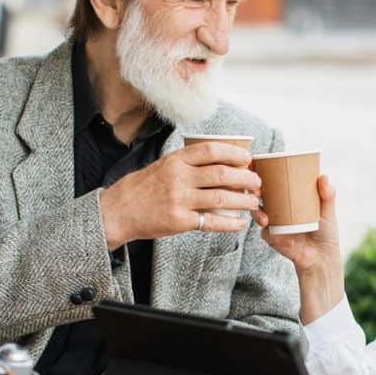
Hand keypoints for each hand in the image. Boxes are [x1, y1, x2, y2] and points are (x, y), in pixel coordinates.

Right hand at [100, 142, 261, 247]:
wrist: (118, 211)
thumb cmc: (143, 187)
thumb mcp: (163, 165)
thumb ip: (188, 163)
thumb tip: (221, 162)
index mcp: (176, 160)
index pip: (211, 151)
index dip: (234, 153)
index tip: (248, 158)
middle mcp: (178, 178)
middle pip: (222, 174)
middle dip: (246, 178)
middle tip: (257, 182)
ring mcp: (179, 200)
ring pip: (221, 197)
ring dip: (243, 200)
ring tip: (253, 202)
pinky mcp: (179, 221)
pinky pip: (211, 221)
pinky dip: (229, 223)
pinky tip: (239, 223)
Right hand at [251, 174, 340, 273]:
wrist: (321, 256)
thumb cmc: (326, 230)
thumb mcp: (328, 210)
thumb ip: (328, 194)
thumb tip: (324, 177)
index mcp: (288, 196)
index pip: (272, 180)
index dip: (260, 172)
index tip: (255, 165)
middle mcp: (277, 206)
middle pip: (259, 194)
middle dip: (253, 190)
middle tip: (258, 189)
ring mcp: (273, 221)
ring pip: (257, 212)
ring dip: (256, 211)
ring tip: (264, 217)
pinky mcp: (271, 236)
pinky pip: (265, 231)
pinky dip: (267, 230)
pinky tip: (271, 228)